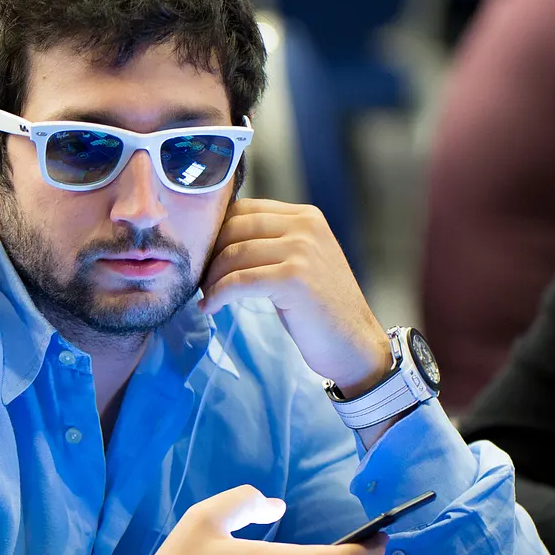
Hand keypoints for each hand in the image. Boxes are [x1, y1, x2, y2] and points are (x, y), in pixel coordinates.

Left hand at [200, 201, 389, 397]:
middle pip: (235, 228)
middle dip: (209, 254)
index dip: (216, 232)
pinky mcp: (293, 279)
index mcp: (306, 217)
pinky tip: (210, 308)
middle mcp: (306, 227)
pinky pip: (238, 281)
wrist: (354, 345)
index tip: (204, 257)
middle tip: (200, 279)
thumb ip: (271, 243)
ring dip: (210, 278)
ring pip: (233, 255)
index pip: (244, 209)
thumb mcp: (299, 262)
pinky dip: (217, 296)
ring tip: (206, 296)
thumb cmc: (320, 309)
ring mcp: (302, 251)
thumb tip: (217, 240)